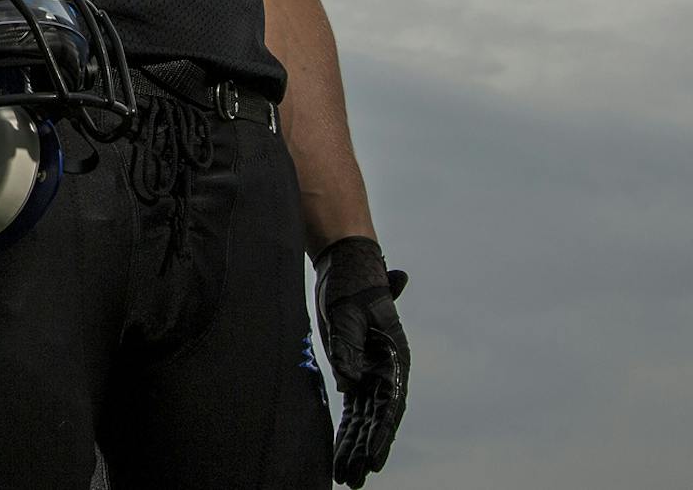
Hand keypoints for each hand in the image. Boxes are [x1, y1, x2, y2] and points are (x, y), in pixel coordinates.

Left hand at [314, 236, 409, 487]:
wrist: (346, 265)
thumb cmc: (350, 285)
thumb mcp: (346, 314)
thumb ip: (348, 348)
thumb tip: (348, 384)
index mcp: (393, 358)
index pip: (388, 406)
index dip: (380, 435)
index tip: (372, 460)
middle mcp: (386, 371)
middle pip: (377, 419)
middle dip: (365, 450)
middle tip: (353, 479)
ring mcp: (371, 373)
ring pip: (364, 418)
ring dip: (355, 445)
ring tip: (345, 476)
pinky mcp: (355, 371)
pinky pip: (352, 408)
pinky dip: (347, 429)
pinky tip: (340, 450)